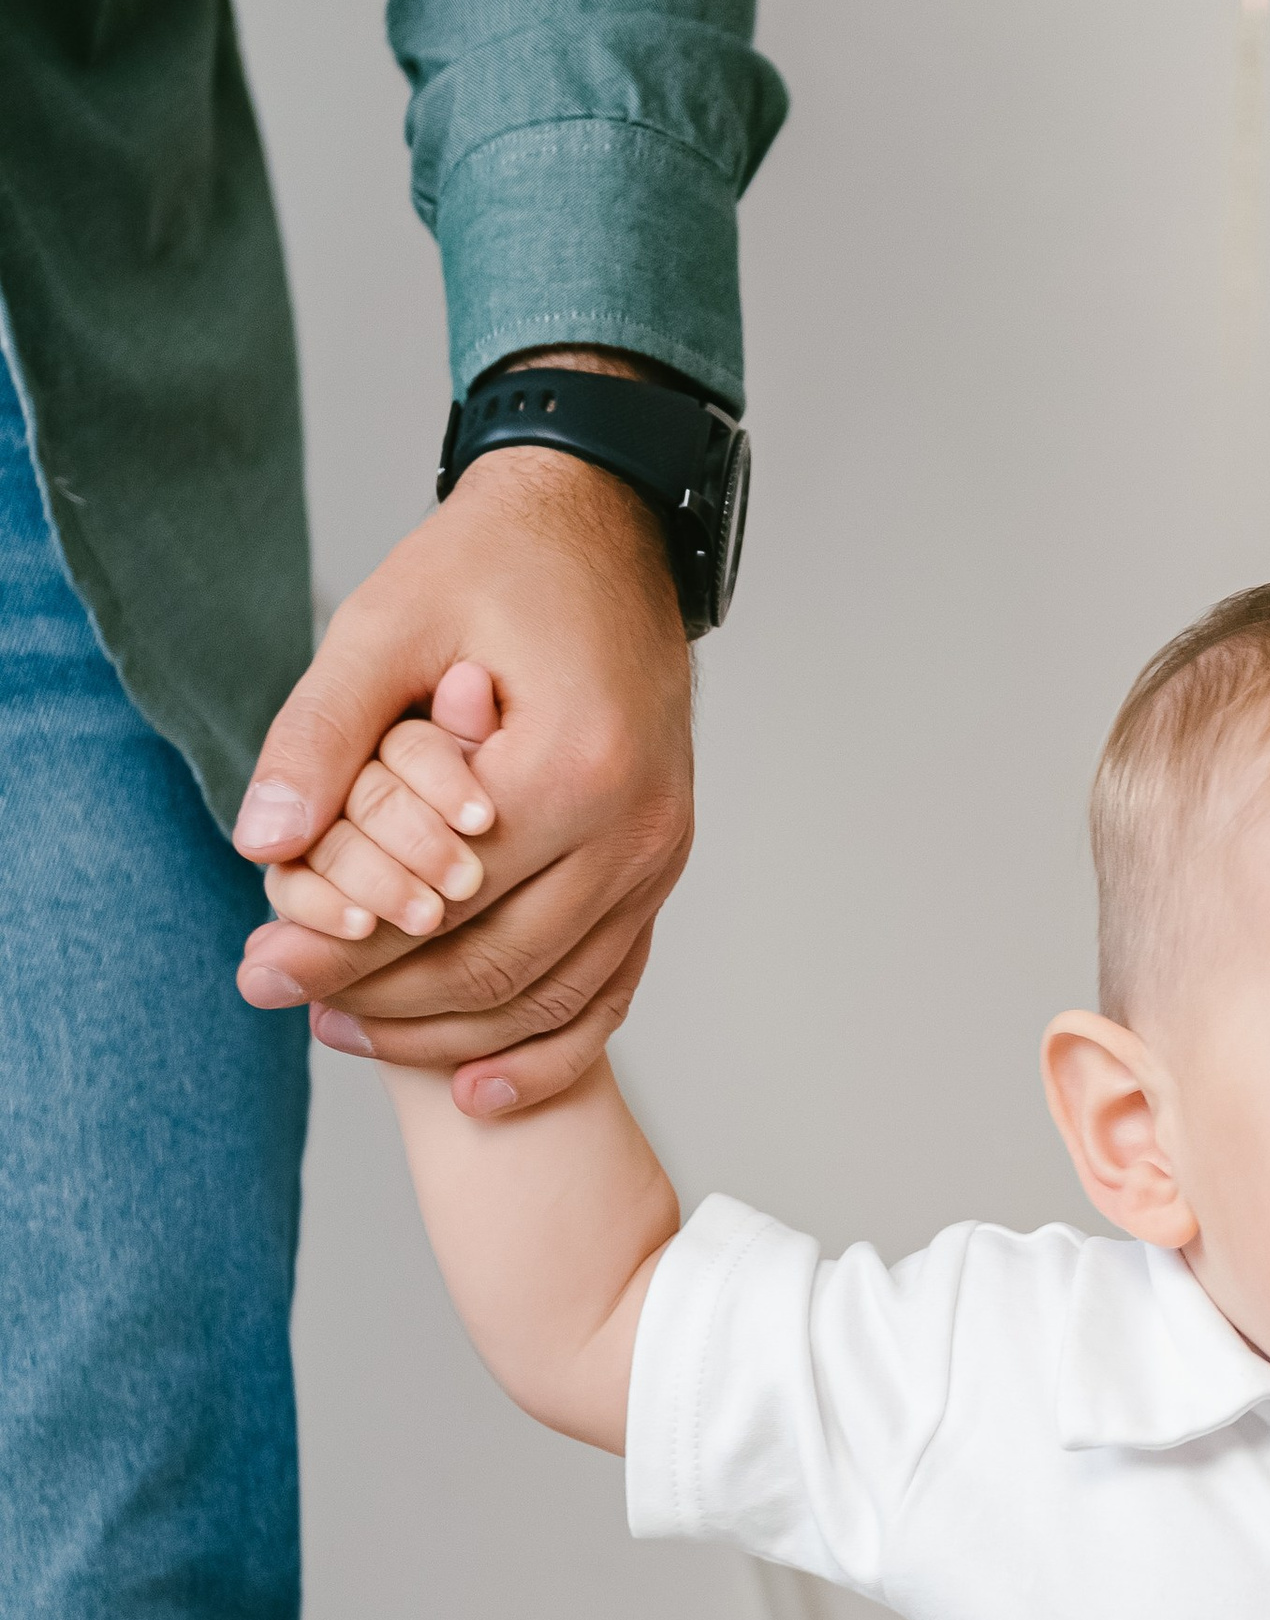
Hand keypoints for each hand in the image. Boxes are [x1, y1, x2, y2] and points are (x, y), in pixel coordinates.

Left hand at [232, 421, 691, 1115]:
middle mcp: (636, 829)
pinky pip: (610, 990)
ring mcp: (660, 860)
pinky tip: (473, 1089)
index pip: (440, 902)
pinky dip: (545, 1051)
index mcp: (575, 768)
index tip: (259, 969)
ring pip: (550, 994)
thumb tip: (261, 842)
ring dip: (447, 1033)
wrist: (609, 530)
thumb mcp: (389, 621)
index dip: (341, 949)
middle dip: (380, 1001)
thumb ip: (323, 732)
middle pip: (495, 967)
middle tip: (284, 1002)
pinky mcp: (661, 873)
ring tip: (343, 1030)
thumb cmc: (495, 566)